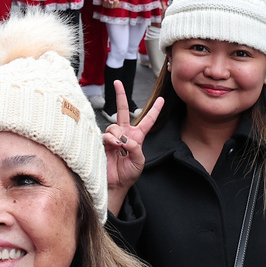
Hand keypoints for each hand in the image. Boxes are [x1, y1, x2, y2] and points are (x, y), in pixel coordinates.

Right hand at [102, 82, 163, 196]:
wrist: (115, 184)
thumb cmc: (129, 174)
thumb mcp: (140, 161)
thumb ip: (136, 147)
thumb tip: (123, 138)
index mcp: (137, 137)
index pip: (148, 121)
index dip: (155, 110)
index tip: (162, 99)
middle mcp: (124, 134)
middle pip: (124, 111)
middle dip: (120, 96)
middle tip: (117, 82)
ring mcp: (113, 137)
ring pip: (114, 126)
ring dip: (118, 135)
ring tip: (119, 147)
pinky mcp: (103, 142)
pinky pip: (107, 135)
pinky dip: (111, 140)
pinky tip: (113, 147)